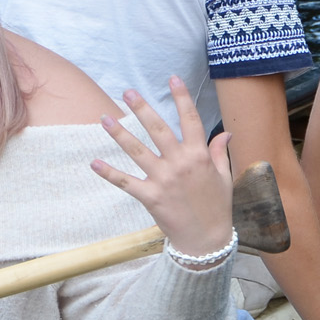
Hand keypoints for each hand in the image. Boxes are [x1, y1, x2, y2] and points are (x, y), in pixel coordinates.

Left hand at [93, 77, 234, 257]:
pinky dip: (109, 173)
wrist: (206, 241)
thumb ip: (219, 152)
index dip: (182, 97)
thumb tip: (225, 133)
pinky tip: (94, 162)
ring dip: (119, 134)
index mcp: (200, 155)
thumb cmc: (217, 207)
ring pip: (137, 151)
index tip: (173, 78)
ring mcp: (164, 180)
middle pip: (158, 129)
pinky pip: (126, 182)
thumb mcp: (223, 177)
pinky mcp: (150, 197)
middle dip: (142, 108)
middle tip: (128, 92)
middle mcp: (180, 163)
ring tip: (104, 118)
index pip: (190, 119)